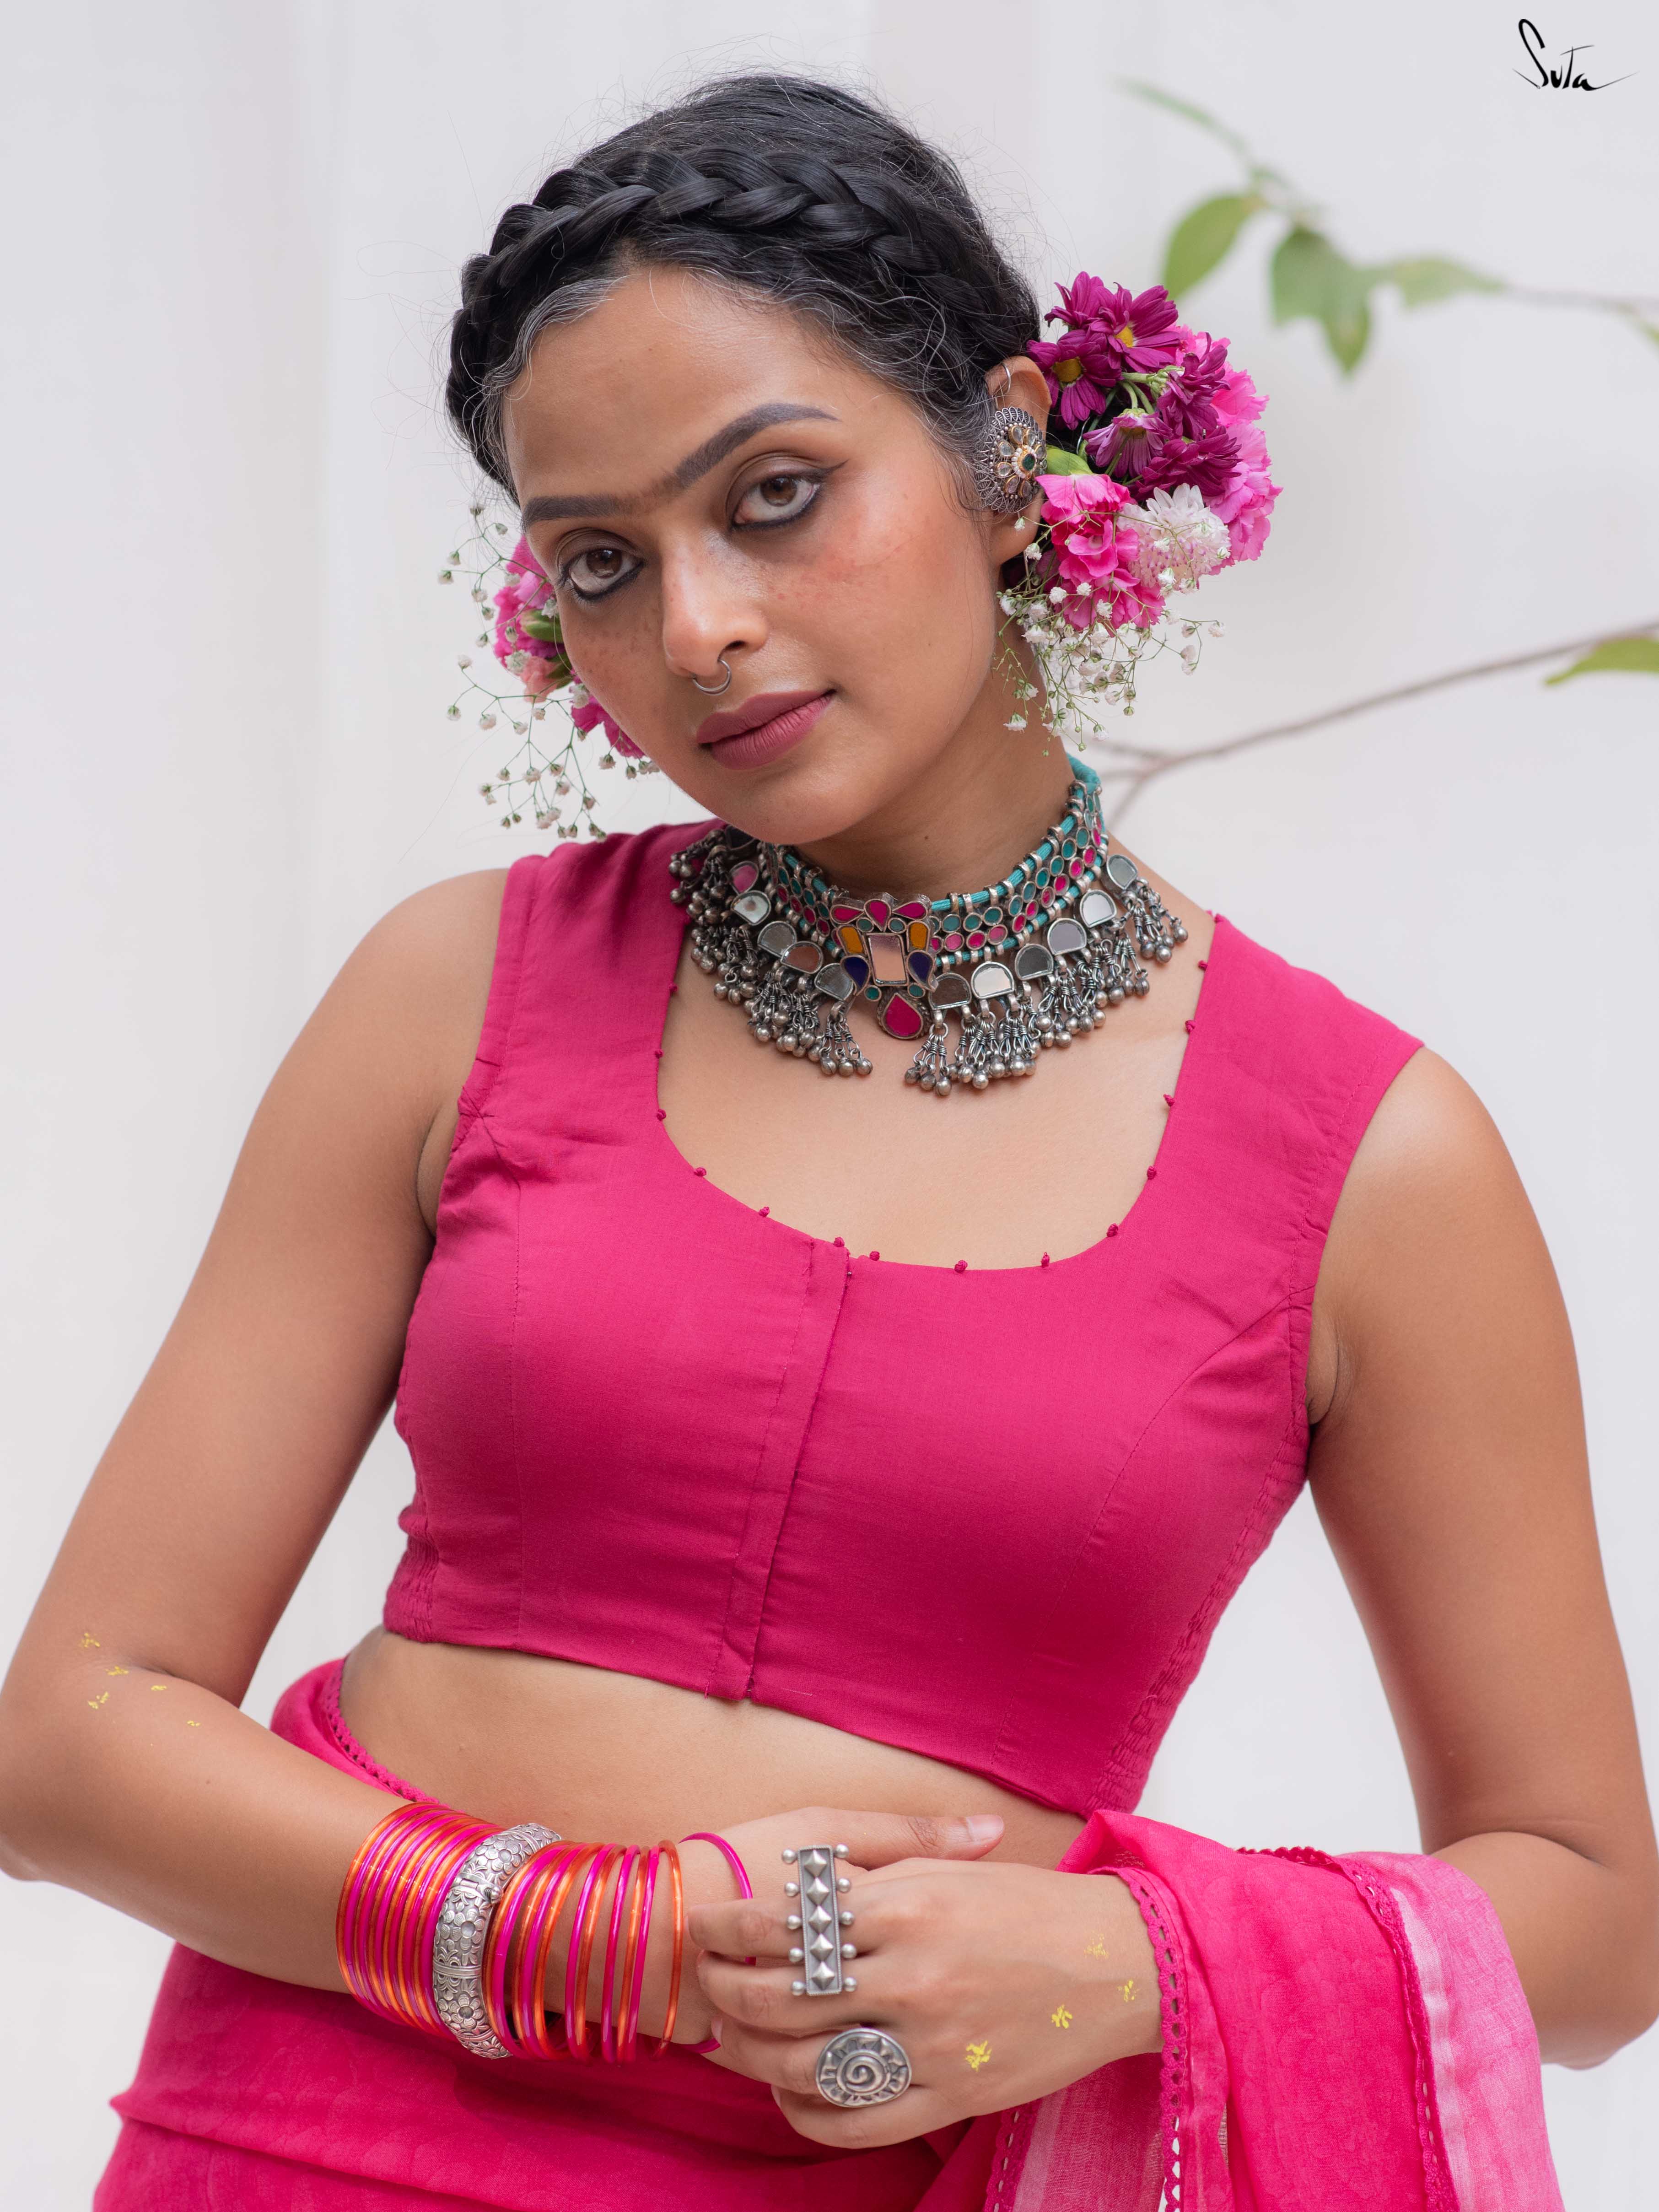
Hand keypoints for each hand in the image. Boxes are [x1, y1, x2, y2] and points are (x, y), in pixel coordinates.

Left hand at [687, 1815, 1160, 2145]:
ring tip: (732, 2038)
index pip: (789, 1921)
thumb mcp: (954, 1872)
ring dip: (753, 2053)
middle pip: (784, 1993)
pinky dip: (807, 2110)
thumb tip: (813, 1871)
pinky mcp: (953, 2095)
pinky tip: (788, 2092)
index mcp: (910, 1906)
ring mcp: (931, 2043)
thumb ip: (882, 1871)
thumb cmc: (1035, 1907)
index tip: (706, 1925)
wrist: (1119, 1963)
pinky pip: (856, 2119)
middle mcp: (912, 1975)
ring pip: (807, 2061)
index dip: (733, 1926)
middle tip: (708, 1981)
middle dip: (728, 1989)